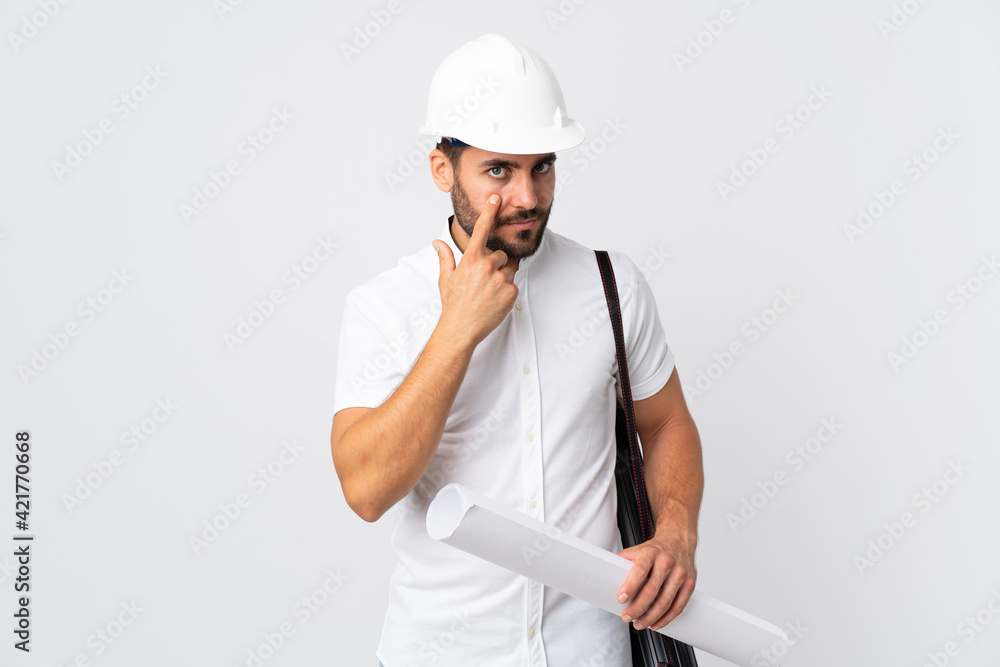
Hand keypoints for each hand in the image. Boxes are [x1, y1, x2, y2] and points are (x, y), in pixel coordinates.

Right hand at [433, 194, 517, 347]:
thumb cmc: (453, 304)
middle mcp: (487, 266)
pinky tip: (494, 300)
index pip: (482, 230)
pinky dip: (506, 291)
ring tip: (488, 292)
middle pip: (501, 255)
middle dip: (495, 264)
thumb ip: (445, 257)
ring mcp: (500, 279)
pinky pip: (513, 285)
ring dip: (502, 277)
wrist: (461, 328)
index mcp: (471, 260)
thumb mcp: (446, 278)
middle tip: (483, 281)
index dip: (489, 212)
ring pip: (509, 270)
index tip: (496, 199)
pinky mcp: (511, 292)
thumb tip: (437, 243)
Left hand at [615, 530, 696, 631]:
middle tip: (627, 617)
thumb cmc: (655, 549)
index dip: (630, 587)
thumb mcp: (637, 550)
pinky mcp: (690, 584)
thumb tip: (604, 574)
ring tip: (639, 624)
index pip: (639, 571)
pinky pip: (678, 606)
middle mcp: (667, 563)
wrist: (678, 540)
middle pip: (652, 591)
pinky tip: (656, 623)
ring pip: (665, 602)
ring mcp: (680, 574)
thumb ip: (623, 562)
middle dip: (637, 608)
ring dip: (650, 618)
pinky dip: (666, 619)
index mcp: (651, 553)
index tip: (621, 599)